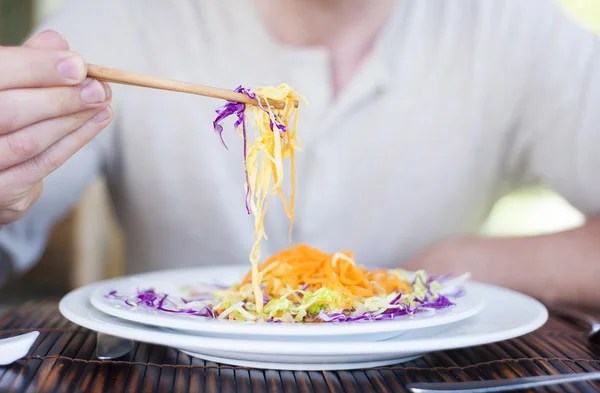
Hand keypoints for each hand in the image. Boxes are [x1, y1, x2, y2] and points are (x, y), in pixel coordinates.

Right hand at [0, 30, 112, 225]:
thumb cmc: (1, 114)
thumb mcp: (7, 84)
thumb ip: (27, 64)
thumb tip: (59, 44)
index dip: (37, 68)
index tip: (79, 65)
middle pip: (9, 111)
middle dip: (60, 99)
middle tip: (98, 89)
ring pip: (28, 141)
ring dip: (72, 120)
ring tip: (103, 102)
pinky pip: (41, 165)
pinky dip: (73, 142)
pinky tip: (97, 122)